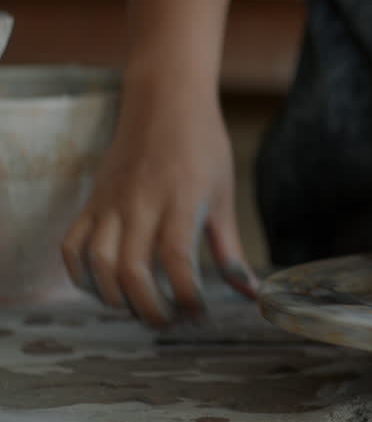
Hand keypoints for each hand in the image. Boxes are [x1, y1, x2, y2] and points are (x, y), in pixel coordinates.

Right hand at [61, 78, 254, 326]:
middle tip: (169, 322)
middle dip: (149, 308)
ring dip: (114, 297)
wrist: (165, 100)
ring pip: (98, 261)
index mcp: (182, 200)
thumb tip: (250, 292)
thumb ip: (230, 249)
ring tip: (138, 308)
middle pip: (132, 269)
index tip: (200, 313)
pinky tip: (99, 288)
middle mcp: (142, 203)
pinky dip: (79, 273)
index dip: (187, 295)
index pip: (177, 259)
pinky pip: (73, 243)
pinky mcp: (92, 200)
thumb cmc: (203, 146)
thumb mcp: (223, 196)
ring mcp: (111, 202)